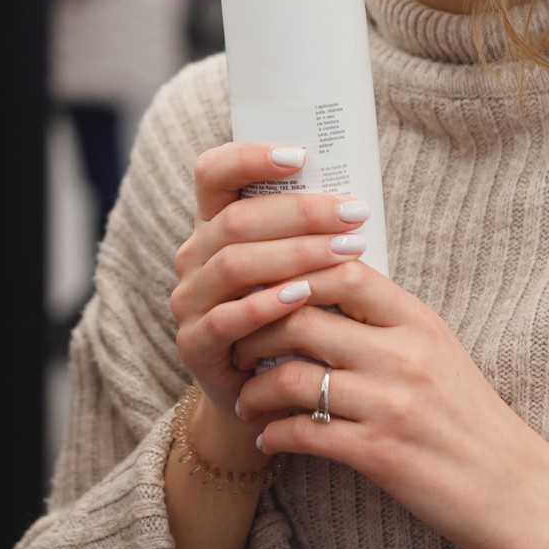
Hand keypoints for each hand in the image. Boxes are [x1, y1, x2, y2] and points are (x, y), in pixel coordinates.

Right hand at [169, 141, 370, 463]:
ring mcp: (190, 301)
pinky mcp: (195, 346)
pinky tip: (302, 297)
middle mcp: (194, 257)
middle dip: (300, 213)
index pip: (214, 172)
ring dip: (293, 255)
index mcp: (214, 224)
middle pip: (236, 220)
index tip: (300, 155)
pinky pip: (225, 318)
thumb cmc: (296, 316)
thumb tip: (358, 194)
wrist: (268, 393)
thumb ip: (310, 233)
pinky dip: (265, 305)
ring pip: (233, 263)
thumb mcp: (300, 266)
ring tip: (345, 251)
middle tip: (353, 214)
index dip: (250, 157)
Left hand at [233, 261, 548, 548]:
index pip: (340, 270)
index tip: (260, 290)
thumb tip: (324, 283)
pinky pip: (302, 434)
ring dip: (252, 389)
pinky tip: (267, 439)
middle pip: (300, 318)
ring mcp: (392, 405)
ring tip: (245, 399)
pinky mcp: (381, 455)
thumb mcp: (438, 350)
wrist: (519, 491)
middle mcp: (404, 356)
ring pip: (290, 377)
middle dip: (253, 331)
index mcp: (417, 321)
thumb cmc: (470, 418)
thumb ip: (386, 318)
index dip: (288, 272)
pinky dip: (272, 435)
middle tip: (235, 346)